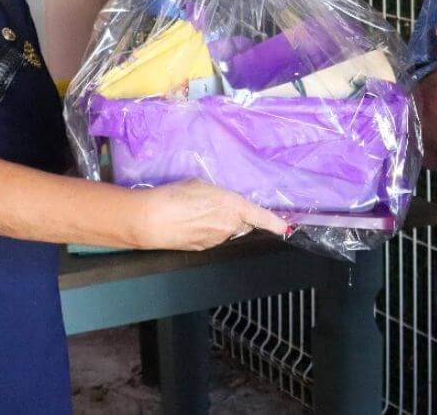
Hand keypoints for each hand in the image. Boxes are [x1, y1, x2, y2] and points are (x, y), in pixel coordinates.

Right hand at [137, 179, 287, 250]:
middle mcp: (229, 227)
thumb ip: (220, 196)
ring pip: (228, 233)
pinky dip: (208, 232)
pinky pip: (214, 239)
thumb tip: (223, 203)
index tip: (286, 228)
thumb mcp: (201, 186)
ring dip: (221, 225)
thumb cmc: (174, 196)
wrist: (150, 220)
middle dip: (239, 218)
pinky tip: (191, 224)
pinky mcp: (204, 249)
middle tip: (218, 208)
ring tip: (198, 214)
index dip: (275, 223)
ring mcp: (217, 241)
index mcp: (232, 206)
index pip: (260, 217)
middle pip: (243, 225)